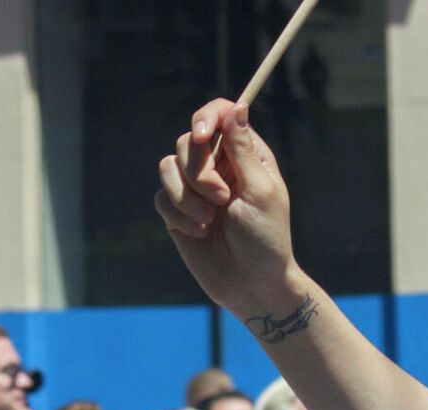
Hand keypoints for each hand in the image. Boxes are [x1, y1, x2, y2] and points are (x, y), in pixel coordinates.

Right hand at [154, 99, 299, 316]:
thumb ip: (242, 150)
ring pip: (168, 166)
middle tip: (222, 199)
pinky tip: (200, 234)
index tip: (203, 135)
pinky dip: (178, 215)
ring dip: (187, 196)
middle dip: (200, 170)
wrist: (252, 285)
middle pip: (187, 140)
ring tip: (210, 220)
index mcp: (245, 155)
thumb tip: (236, 106)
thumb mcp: (260, 191)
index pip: (219, 114)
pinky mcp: (177, 212)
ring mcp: (195, 188)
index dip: (206, 117)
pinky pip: (161, 197)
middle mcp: (218, 165)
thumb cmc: (266, 239)